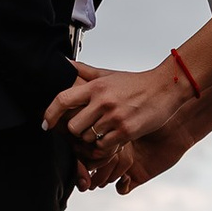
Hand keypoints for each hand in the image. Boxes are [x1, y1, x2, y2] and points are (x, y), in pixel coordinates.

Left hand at [43, 59, 196, 187]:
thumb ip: (85, 71)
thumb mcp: (108, 74)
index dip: (50, 114)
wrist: (166, 88)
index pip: (63, 100)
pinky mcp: (126, 131)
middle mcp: (103, 101)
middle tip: (85, 129)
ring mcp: (115, 117)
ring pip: (88, 139)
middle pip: (73, 126)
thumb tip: (65, 63)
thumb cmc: (136, 83)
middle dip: (76, 131)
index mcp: (96, 87)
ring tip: (103, 132)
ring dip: (92, 139)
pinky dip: (105, 146)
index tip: (45, 124)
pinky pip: (104, 147)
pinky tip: (113, 138)